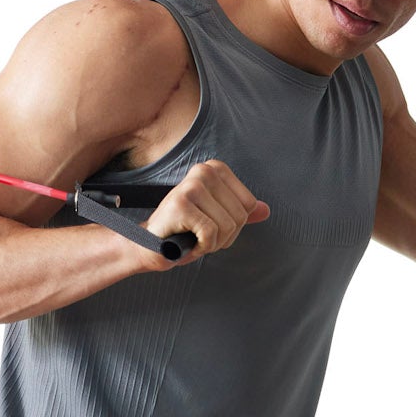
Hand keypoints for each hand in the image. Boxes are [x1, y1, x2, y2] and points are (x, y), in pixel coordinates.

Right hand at [146, 159, 270, 265]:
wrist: (149, 244)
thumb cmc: (182, 230)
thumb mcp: (216, 218)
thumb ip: (241, 212)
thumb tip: (266, 210)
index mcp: (214, 169)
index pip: (249, 204)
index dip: (234, 224)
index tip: (211, 224)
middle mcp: (203, 172)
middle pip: (240, 216)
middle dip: (223, 236)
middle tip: (199, 235)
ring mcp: (191, 186)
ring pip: (228, 226)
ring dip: (212, 243)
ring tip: (192, 238)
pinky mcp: (182, 205)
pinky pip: (211, 234)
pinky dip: (201, 247)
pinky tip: (186, 242)